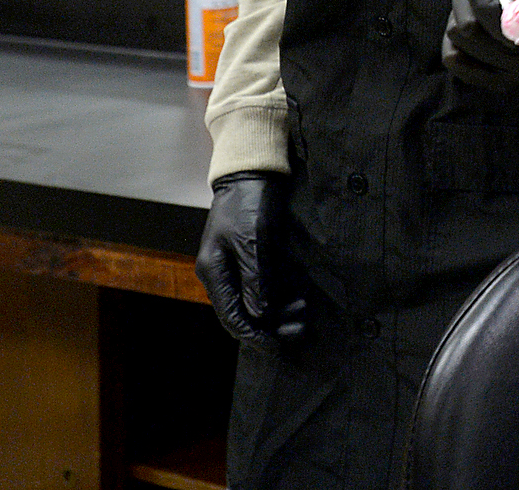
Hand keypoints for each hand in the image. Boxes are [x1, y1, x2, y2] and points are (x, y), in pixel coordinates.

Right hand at [195, 171, 308, 347]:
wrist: (253, 171)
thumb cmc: (249, 202)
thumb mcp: (253, 240)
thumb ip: (256, 278)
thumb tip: (260, 314)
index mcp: (214, 272)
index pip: (232, 316)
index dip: (254, 335)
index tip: (278, 347)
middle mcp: (222, 274)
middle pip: (243, 314)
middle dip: (270, 327)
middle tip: (299, 330)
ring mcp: (237, 267)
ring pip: (256, 303)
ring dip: (279, 313)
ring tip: (303, 313)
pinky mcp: (253, 258)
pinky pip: (265, 289)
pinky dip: (281, 298)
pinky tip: (299, 300)